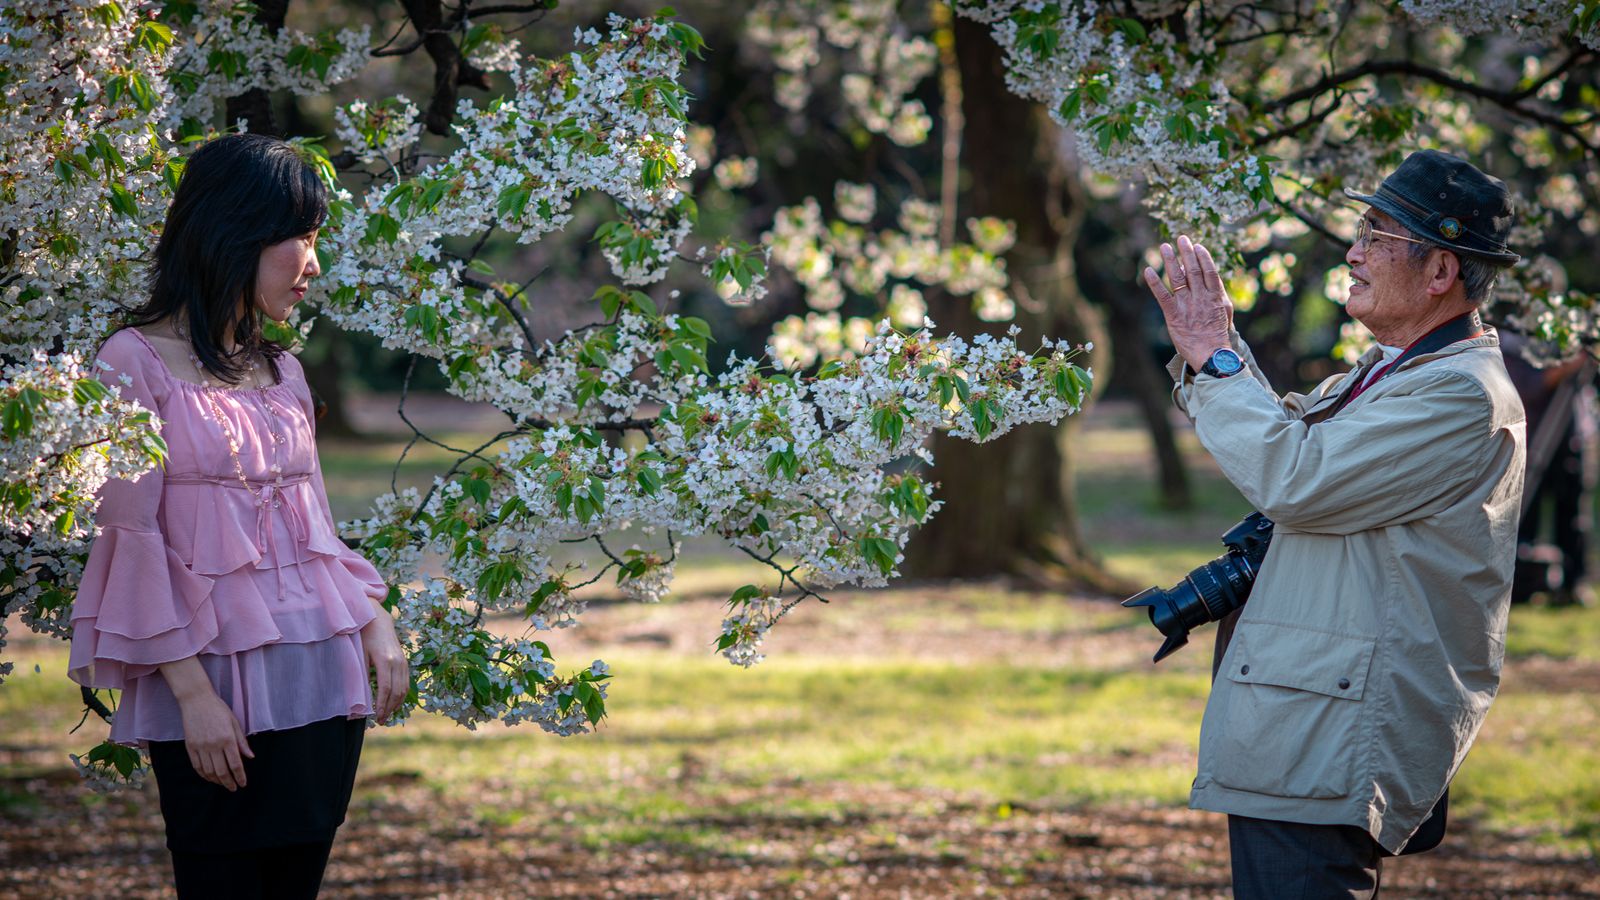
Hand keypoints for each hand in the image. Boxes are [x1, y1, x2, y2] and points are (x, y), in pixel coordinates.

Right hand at [175, 687, 253, 791]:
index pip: (235, 764)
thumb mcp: (234, 723)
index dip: (240, 776)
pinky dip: (203, 775)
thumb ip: (242, 742)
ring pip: (209, 771)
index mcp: (227, 738)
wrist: (196, 701)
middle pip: (222, 771)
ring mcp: (200, 746)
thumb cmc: (218, 710)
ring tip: (223, 783)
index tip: (243, 784)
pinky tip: (210, 777)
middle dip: (229, 782)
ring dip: (216, 781)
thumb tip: (250, 757)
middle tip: (233, 788)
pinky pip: (197, 766)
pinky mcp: (190, 746)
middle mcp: (213, 745)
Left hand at [361, 603, 409, 723]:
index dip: (382, 705)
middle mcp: (398, 662)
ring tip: (387, 715)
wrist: (378, 619)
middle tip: (381, 721)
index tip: (376, 717)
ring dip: (396, 704)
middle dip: (389, 708)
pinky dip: (401, 695)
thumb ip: (363, 675)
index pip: (386, 689)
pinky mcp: (405, 662)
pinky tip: (394, 702)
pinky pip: (406, 682)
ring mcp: (403, 662)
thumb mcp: (360, 655)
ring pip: (404, 688)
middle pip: (397, 692)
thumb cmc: (364, 636)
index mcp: (386, 660)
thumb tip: (362, 697)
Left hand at [1143, 234, 1234, 371]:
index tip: (1197, 246)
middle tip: (1181, 238)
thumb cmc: (1217, 334)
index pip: (1209, 271)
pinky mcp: (1173, 314)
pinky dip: (1154, 282)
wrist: (1211, 354)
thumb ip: (1217, 294)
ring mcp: (1186, 304)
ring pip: (1178, 277)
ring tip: (1165, 246)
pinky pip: (1162, 295)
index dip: (1203, 257)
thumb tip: (1212, 279)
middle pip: (1193, 269)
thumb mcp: (1224, 311)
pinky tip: (1148, 270)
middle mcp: (1200, 296)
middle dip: (1186, 252)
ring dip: (1171, 260)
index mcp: (1215, 295)